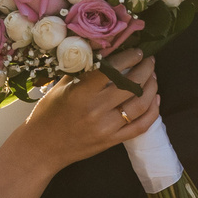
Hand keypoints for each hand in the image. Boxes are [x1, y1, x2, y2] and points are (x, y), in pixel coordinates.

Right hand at [25, 53, 161, 166]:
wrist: (42, 148)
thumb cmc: (48, 113)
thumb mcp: (60, 86)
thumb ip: (83, 68)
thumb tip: (105, 48)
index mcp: (81, 93)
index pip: (113, 70)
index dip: (129, 58)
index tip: (137, 51)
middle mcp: (96, 110)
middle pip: (131, 86)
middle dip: (145, 69)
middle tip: (149, 60)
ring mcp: (106, 128)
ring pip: (140, 105)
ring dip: (151, 88)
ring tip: (152, 77)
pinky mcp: (112, 142)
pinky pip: (140, 127)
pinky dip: (152, 112)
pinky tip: (155, 100)